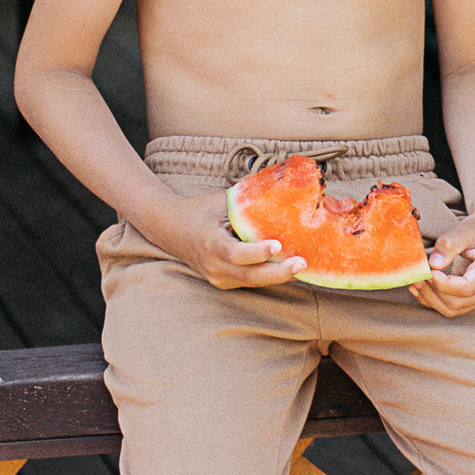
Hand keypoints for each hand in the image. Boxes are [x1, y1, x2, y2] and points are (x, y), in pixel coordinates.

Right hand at [161, 206, 308, 291]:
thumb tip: (284, 191)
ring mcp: (217, 278)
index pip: (235, 253)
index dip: (257, 252)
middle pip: (249, 276)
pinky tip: (289, 269)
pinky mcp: (223, 283)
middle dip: (278, 272)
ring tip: (303, 266)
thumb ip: (249, 201)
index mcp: (210, 242)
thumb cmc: (200, 210)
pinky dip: (269, 276)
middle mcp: (213, 265)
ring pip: (253, 282)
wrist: (171, 229)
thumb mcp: (221, 201)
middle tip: (302, 263)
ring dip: (279, 276)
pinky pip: (250, 282)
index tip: (277, 244)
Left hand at [416, 211, 474, 314]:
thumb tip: (433, 264)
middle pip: (458, 303)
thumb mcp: (465, 230)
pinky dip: (434, 301)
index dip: (442, 284)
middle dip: (433, 292)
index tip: (427, 272)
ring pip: (453, 309)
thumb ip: (449, 245)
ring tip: (416, 282)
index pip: (466, 288)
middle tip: (417, 277)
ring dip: (431, 299)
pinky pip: (452, 307)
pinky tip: (421, 289)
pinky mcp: (474, 299)